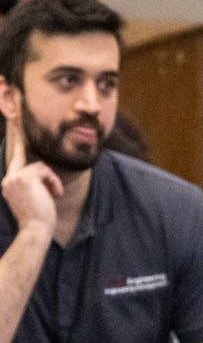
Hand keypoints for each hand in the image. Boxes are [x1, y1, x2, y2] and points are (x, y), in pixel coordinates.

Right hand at [2, 120, 61, 234]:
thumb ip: (33, 183)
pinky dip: (54, 182)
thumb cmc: (40, 218)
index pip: (12, 160)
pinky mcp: (25, 177)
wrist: (36, 230)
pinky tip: (54, 195)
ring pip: (40, 166)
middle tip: (15, 112)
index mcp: (9, 183)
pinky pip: (46, 171)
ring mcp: (14, 177)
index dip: (14, 144)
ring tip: (53, 195)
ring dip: (51, 180)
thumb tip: (41, 170)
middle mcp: (8, 178)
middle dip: (16, 130)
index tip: (13, 124)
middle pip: (17, 152)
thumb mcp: (35, 198)